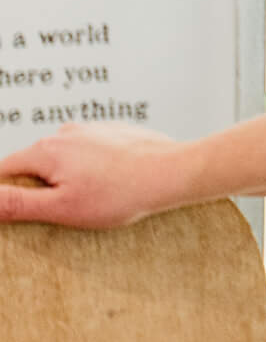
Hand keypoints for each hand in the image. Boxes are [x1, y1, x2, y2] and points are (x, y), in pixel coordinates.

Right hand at [0, 125, 189, 227]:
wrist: (172, 172)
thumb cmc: (120, 194)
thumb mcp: (62, 208)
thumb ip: (18, 204)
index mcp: (46, 150)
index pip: (4, 170)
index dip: (3, 194)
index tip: (14, 211)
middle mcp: (65, 134)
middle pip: (33, 164)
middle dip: (38, 188)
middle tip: (60, 211)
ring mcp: (90, 130)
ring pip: (62, 158)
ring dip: (66, 178)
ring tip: (90, 200)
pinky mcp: (112, 133)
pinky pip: (88, 153)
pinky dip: (90, 169)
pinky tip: (109, 186)